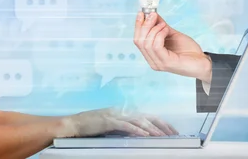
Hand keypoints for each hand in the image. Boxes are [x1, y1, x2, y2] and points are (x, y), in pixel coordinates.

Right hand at [62, 107, 177, 137]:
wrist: (74, 125)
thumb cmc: (90, 127)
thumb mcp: (111, 128)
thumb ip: (124, 129)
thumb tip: (139, 134)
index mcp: (123, 112)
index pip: (146, 116)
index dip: (160, 122)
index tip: (171, 131)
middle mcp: (121, 111)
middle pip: (147, 116)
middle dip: (162, 125)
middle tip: (173, 133)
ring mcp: (115, 115)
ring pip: (139, 120)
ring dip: (152, 128)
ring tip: (163, 136)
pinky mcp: (108, 121)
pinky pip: (125, 125)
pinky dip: (136, 130)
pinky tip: (144, 134)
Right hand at [133, 12, 211, 82]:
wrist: (203, 63)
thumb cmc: (189, 51)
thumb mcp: (172, 34)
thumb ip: (161, 27)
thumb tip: (152, 15)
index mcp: (151, 55)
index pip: (138, 40)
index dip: (138, 25)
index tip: (142, 13)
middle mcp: (152, 61)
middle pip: (139, 41)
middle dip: (144, 25)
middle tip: (152, 15)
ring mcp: (158, 63)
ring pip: (146, 43)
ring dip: (154, 29)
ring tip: (164, 24)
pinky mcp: (166, 63)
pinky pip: (156, 46)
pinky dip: (160, 34)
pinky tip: (167, 30)